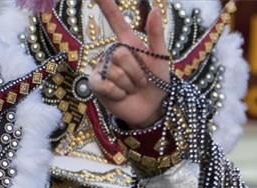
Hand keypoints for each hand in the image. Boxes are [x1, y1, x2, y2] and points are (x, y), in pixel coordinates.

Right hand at [88, 0, 170, 128]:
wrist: (153, 109)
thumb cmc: (157, 82)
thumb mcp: (161, 59)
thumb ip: (156, 35)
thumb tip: (154, 8)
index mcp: (127, 42)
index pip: (114, 19)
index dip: (105, 4)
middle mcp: (112, 52)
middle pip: (119, 54)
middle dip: (136, 72)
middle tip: (141, 82)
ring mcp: (102, 67)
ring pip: (114, 71)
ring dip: (129, 85)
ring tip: (132, 89)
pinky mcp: (96, 84)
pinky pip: (105, 84)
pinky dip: (118, 93)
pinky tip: (121, 95)